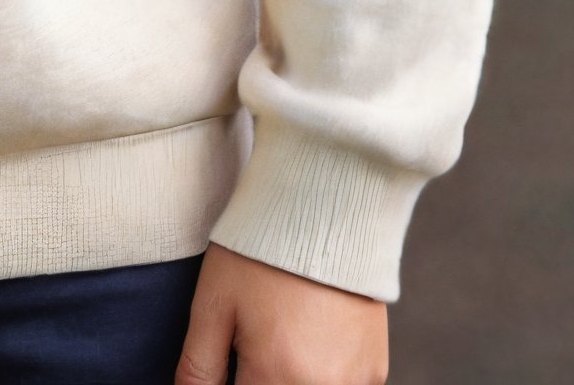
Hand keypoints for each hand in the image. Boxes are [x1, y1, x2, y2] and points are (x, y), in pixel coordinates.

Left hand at [176, 243, 388, 384]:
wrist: (323, 207)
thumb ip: (198, 368)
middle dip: (262, 376)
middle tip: (256, 342)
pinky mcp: (375, 369)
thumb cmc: (260, 252)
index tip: (233, 360)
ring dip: (289, 378)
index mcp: (275, 377)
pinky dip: (322, 376)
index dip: (234, 380)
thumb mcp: (214, 305)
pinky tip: (310, 341)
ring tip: (282, 335)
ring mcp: (354, 381)